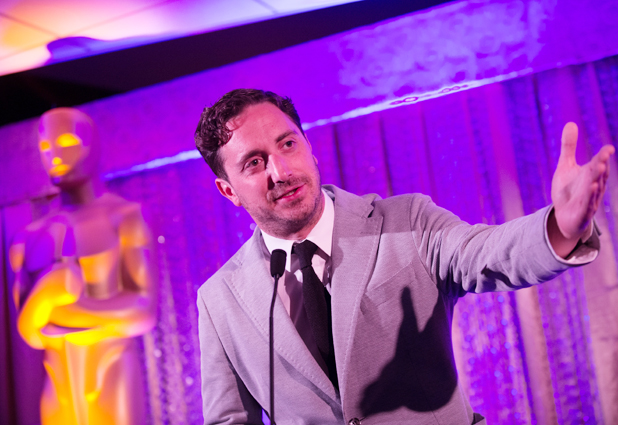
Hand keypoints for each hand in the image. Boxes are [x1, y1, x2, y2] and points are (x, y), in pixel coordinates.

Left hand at [549, 122, 613, 255]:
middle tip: (603, 157)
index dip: (603, 156)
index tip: (608, 149)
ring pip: (595, 189)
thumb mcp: (565, 166)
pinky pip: (588, 205)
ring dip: (597, 180)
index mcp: (590, 174)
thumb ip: (568, 147)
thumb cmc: (568, 190)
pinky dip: (590, 197)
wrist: (565, 216)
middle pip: (598, 175)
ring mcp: (589, 199)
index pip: (598, 163)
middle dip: (601, 166)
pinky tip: (591, 188)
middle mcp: (593, 185)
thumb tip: (571, 123)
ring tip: (599, 168)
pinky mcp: (583, 212)